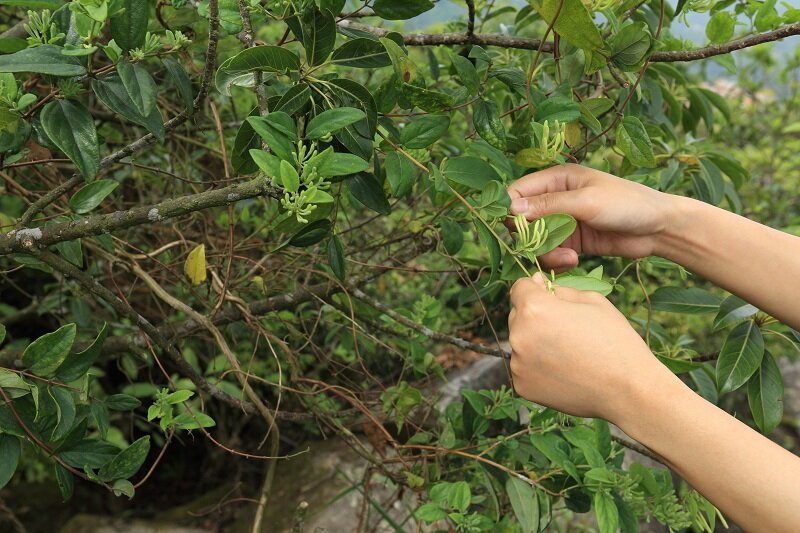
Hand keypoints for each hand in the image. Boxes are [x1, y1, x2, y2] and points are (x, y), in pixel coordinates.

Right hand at [507, 164, 674, 270]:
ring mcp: (563, 222)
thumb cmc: (626, 203)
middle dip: (529, 237)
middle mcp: (555, 199)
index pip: (518, 191)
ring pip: (535, 240)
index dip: (511, 210)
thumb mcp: (586, 201)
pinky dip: (557, 260)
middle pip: (522, 220)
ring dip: (545, 252)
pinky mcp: (572, 242)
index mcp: (557, 179)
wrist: (658, 228)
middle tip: (544, 246)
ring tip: (568, 257)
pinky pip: (551, 253)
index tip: (517, 228)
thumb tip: (511, 209)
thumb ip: (549, 205)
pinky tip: (574, 261)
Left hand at [508, 273, 671, 421]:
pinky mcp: (522, 386)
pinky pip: (524, 367)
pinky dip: (537, 367)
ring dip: (535, 342)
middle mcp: (518, 335)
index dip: (535, 290)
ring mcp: (518, 364)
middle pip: (517, 316)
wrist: (627, 390)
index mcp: (534, 309)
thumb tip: (536, 282)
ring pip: (520, 342)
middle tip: (566, 330)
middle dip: (535, 317)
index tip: (551, 299)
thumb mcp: (591, 300)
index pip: (519, 288)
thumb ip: (558, 289)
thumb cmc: (614, 340)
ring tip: (568, 353)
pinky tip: (564, 371)